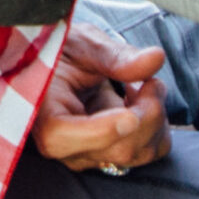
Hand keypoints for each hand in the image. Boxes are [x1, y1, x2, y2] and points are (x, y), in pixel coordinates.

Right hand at [34, 16, 171, 172]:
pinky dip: (157, 124)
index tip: (130, 115)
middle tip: (150, 80)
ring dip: (155, 116)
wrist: (63, 62)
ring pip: (141, 152)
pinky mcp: (111, 154)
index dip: (101, 131)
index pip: (62, 137)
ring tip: (143, 84)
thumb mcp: (83, 44)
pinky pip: (149, 150)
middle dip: (147, 113)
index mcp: (41, 114)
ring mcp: (91, 154)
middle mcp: (64, 145)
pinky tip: (141, 101)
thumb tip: (156, 58)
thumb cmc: (63, 51)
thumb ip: (116, 56)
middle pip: (118, 149)